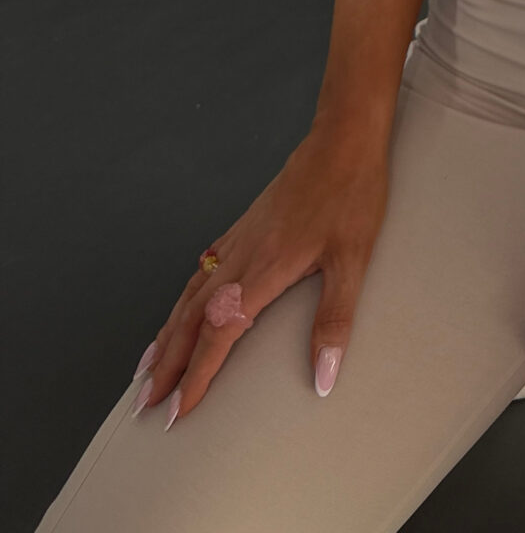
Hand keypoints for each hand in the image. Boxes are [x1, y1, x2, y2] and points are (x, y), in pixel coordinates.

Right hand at [128, 124, 391, 425]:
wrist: (342, 138)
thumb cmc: (352, 195)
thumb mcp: (353, 260)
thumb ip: (334, 320)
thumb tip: (324, 377)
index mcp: (264, 270)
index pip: (219, 333)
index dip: (196, 375)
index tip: (176, 411)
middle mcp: (241, 257)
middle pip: (191, 318)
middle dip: (168, 364)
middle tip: (146, 403)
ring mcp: (238, 239)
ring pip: (190, 294)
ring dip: (167, 334)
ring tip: (148, 367)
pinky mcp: (244, 226)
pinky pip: (201, 271)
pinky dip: (182, 299)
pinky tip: (181, 309)